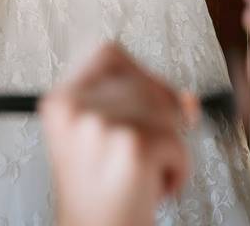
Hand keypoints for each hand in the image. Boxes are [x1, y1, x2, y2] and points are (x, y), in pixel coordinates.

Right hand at [39, 43, 198, 225]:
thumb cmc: (101, 196)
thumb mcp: (106, 138)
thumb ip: (141, 104)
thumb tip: (188, 99)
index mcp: (60, 100)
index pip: (108, 52)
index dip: (139, 73)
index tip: (148, 102)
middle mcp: (75, 108)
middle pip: (146, 83)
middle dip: (160, 119)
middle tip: (139, 156)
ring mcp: (103, 126)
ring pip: (167, 113)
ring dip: (168, 148)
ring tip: (140, 175)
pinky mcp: (133, 147)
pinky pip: (178, 144)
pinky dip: (177, 171)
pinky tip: (150, 190)